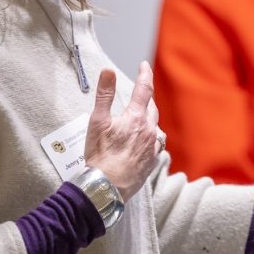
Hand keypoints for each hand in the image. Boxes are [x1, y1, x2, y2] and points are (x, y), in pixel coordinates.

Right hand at [84, 62, 161, 200]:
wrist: (106, 187)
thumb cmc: (100, 155)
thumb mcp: (97, 122)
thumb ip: (104, 95)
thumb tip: (108, 71)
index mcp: (135, 118)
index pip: (144, 90)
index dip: (144, 75)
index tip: (144, 65)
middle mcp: (148, 130)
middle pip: (151, 108)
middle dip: (146, 98)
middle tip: (140, 92)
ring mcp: (152, 147)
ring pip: (155, 126)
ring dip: (149, 118)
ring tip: (142, 116)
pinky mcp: (152, 162)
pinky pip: (156, 144)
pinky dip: (151, 137)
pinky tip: (145, 140)